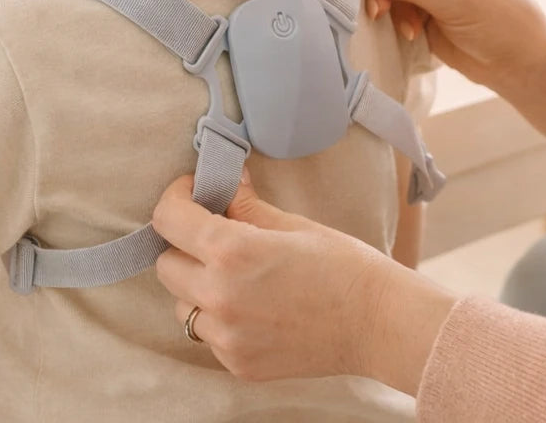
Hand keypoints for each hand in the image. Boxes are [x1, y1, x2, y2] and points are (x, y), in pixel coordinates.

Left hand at [152, 174, 453, 390]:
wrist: (379, 324)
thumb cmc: (344, 266)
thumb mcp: (292, 224)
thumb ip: (246, 205)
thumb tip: (225, 181)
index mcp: (232, 252)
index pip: (168, 220)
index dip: (176, 198)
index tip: (192, 193)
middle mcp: (219, 296)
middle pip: (166, 264)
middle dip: (184, 244)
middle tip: (216, 234)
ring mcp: (226, 336)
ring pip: (183, 304)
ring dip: (198, 285)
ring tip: (238, 277)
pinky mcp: (237, 364)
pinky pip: (208, 335)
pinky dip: (221, 318)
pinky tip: (255, 307)